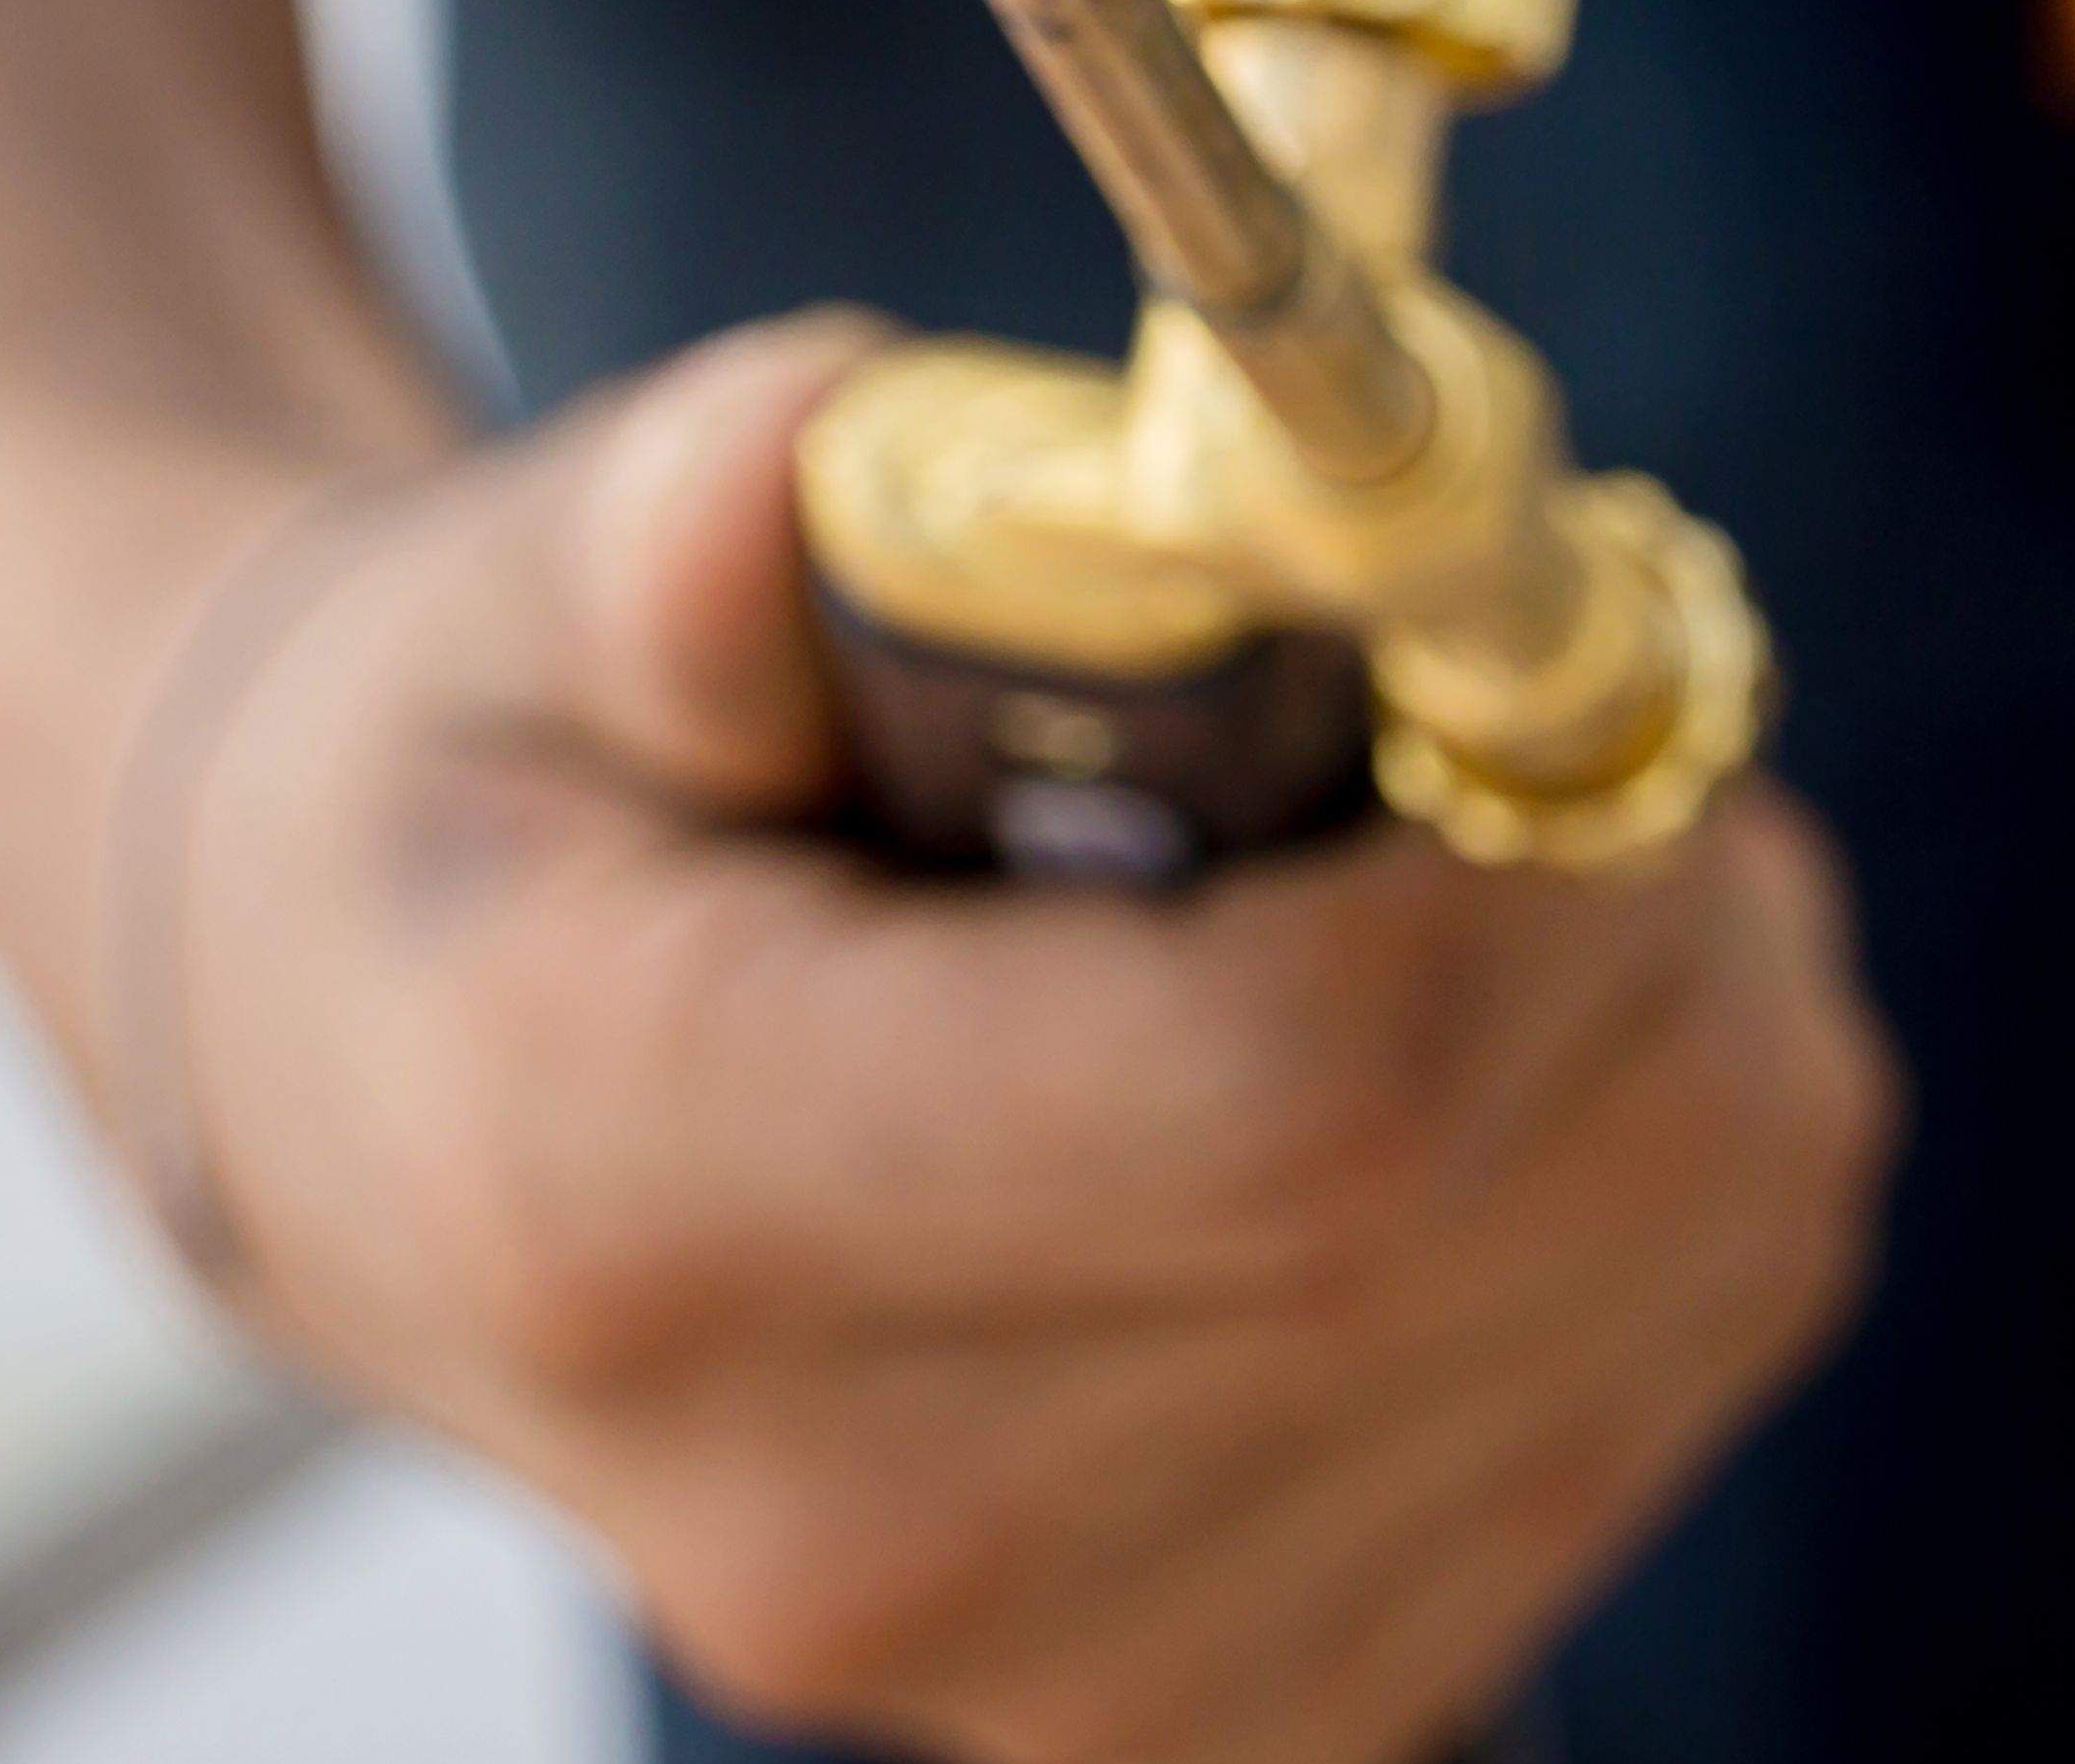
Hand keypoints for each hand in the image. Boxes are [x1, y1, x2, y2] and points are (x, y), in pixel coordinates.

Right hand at [162, 325, 1896, 1763]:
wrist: (373, 1111)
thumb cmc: (500, 788)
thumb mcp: (515, 591)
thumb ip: (691, 527)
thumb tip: (816, 441)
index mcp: (626, 1192)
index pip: (1272, 1103)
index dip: (1508, 853)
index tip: (1543, 616)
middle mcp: (841, 1524)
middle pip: (1481, 1218)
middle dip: (1633, 898)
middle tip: (1589, 665)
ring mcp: (1049, 1684)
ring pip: (1635, 1315)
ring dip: (1701, 1030)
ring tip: (1538, 837)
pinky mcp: (1235, 1731)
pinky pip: (1636, 1424)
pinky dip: (1674, 1196)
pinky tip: (1517, 1046)